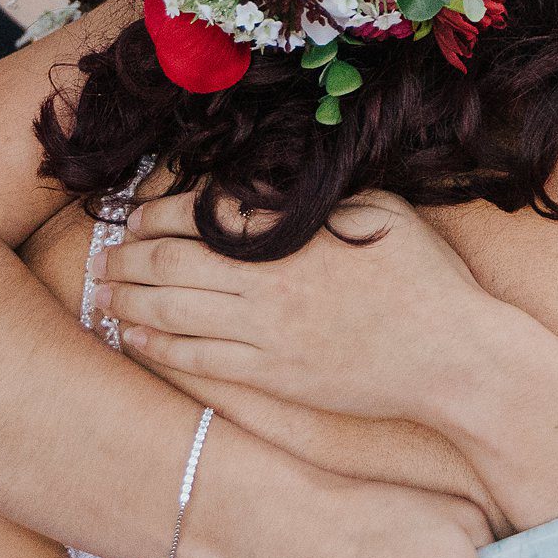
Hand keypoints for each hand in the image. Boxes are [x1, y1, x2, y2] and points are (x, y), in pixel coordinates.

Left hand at [98, 190, 501, 423]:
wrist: (454, 359)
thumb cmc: (426, 280)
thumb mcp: (382, 211)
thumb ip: (319, 197)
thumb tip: (269, 181)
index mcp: (294, 234)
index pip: (204, 214)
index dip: (159, 212)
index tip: (137, 213)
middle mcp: (270, 281)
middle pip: (174, 261)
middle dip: (129, 254)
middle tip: (106, 252)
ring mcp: (268, 333)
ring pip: (175, 309)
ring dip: (130, 296)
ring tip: (104, 290)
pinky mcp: (273, 376)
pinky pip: (198, 359)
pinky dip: (158, 344)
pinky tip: (134, 334)